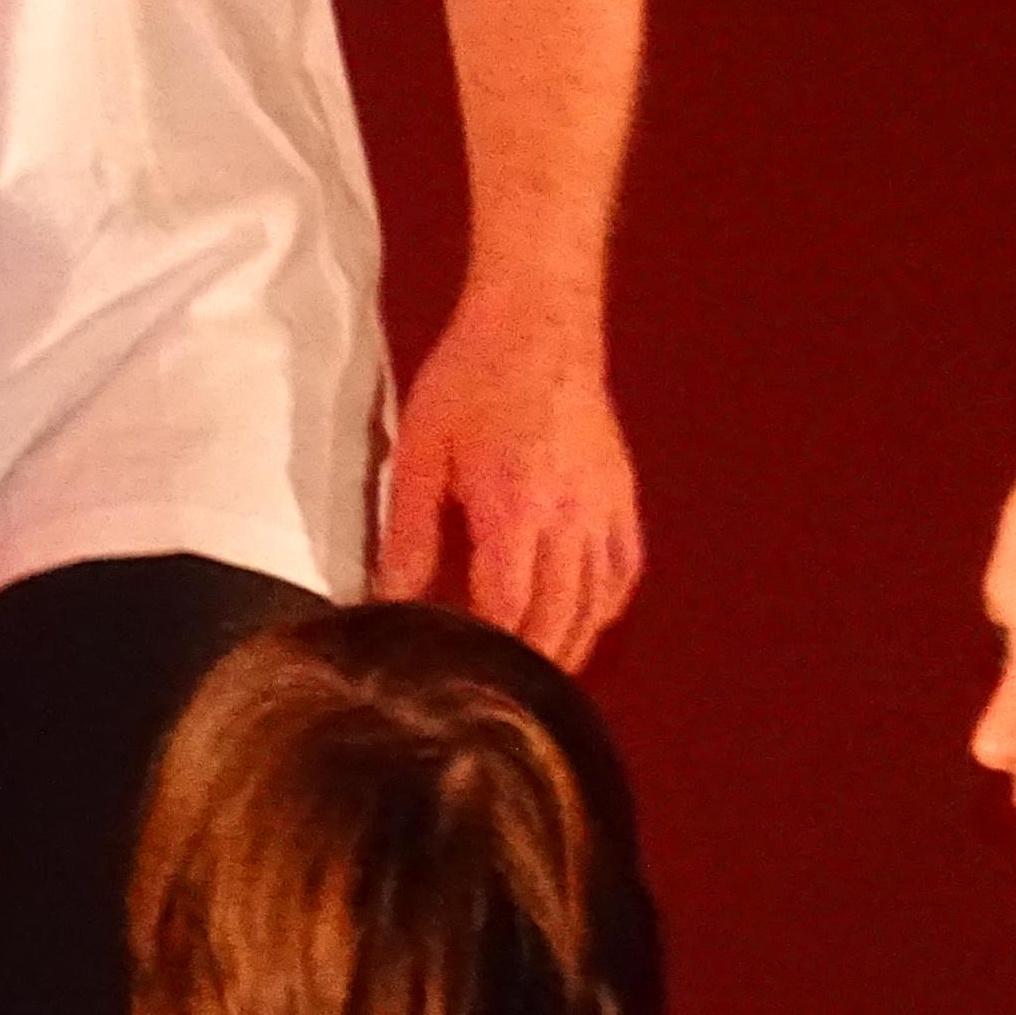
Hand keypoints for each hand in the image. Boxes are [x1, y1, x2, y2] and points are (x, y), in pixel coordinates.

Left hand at [376, 292, 642, 667]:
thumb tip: (391, 598)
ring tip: (534, 675)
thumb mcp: (421, 450)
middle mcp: (569, 521)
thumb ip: (410, 531)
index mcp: (514, 512)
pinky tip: (582, 621)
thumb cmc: (470, 378)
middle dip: (527, 666)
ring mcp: (604, 510)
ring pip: (595, 607)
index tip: (459, 679)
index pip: (506, 612)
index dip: (487, 654)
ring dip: (567, 647)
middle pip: (557, 622)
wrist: (538, 319)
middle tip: (494, 695)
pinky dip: (605, 609)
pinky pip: (624, 573)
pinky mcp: (621, 495)